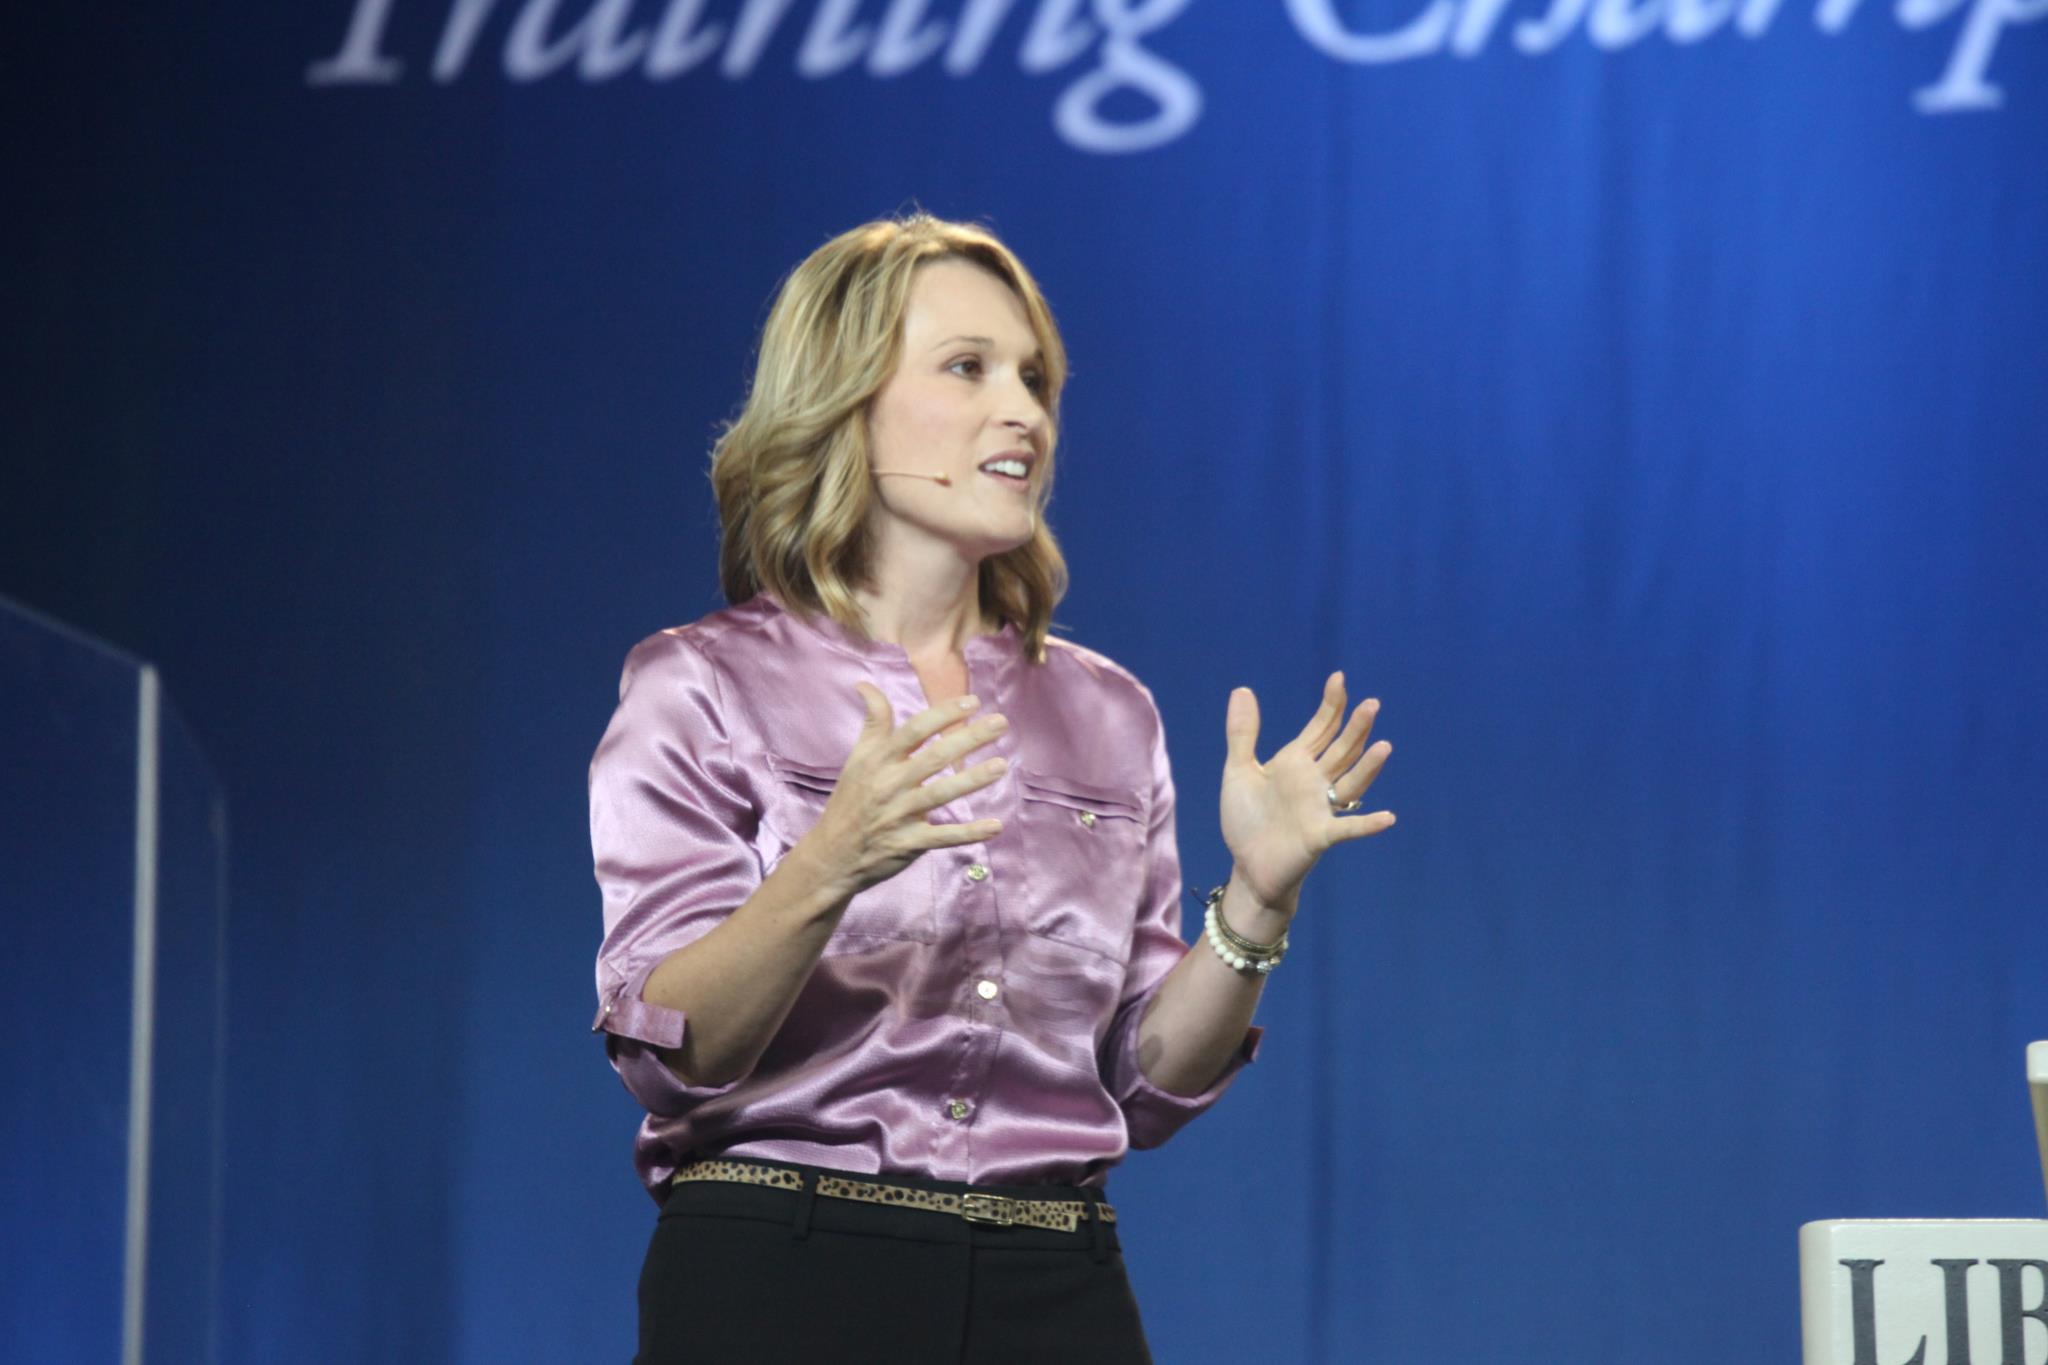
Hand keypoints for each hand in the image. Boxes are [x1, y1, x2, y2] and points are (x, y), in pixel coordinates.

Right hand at [796, 684, 1009, 899]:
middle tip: (1001, 723)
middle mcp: (889, 784)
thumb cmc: (850, 800)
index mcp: (879, 760)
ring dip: (972, 780)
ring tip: (1001, 766)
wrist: (832, 855)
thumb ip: (872, 722)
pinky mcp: (907, 844)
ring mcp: (899, 815)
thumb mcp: (857, 759)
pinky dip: (969, 833)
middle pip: (934, 757)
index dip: (943, 714)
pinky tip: (995, 826)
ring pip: (940, 794)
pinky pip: (942, 837)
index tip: (972, 702)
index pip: (914, 730)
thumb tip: (865, 684)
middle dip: (969, 738)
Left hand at [1221, 672, 1393, 908]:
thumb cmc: (1246, 819)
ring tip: (1384, 747)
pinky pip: (1347, 828)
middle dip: (1356, 728)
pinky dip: (1367, 824)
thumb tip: (1243, 690)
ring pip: (1350, 783)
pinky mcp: (1319, 836)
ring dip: (1367, 768)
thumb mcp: (1238, 772)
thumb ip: (1242, 734)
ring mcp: (1320, 808)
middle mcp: (1314, 782)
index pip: (1320, 729)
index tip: (1339, 678)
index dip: (1330, 706)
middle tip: (1373, 704)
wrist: (1247, 866)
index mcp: (1295, 763)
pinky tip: (1387, 818)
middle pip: (1341, 750)